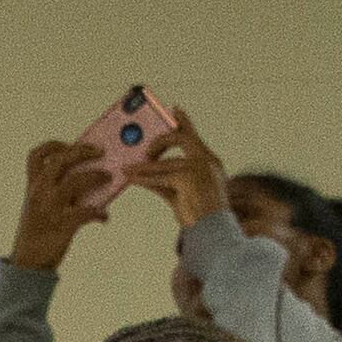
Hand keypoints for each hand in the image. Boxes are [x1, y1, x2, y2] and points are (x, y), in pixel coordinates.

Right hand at [11, 138, 114, 270]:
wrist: (28, 264)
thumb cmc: (38, 232)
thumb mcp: (39, 206)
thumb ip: (56, 190)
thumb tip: (89, 175)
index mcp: (32, 186)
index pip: (37, 155)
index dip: (54, 145)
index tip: (71, 144)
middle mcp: (39, 192)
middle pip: (62, 159)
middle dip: (84, 151)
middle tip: (101, 152)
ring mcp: (50, 207)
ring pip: (76, 180)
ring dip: (96, 176)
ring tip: (108, 177)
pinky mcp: (62, 224)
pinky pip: (86, 212)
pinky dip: (99, 213)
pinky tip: (104, 217)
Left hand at [136, 111, 229, 230]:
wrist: (214, 233)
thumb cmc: (201, 217)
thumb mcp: (182, 194)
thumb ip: (165, 182)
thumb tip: (142, 175)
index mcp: (210, 162)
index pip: (194, 137)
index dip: (183, 122)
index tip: (174, 109)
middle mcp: (207, 161)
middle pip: (180, 138)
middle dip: (159, 142)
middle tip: (145, 153)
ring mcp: (199, 168)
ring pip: (165, 162)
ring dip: (144, 167)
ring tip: (127, 170)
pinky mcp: (188, 178)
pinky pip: (160, 176)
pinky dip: (144, 179)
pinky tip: (132, 179)